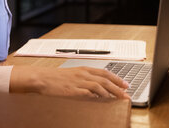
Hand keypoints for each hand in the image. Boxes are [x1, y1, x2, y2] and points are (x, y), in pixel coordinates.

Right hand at [10, 66, 129, 99]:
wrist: (42, 78)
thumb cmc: (56, 78)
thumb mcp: (72, 74)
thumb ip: (85, 78)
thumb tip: (98, 86)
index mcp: (83, 69)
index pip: (105, 72)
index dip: (117, 79)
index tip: (126, 85)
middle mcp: (83, 74)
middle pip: (105, 80)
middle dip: (118, 87)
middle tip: (126, 94)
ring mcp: (78, 82)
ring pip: (100, 86)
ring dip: (111, 93)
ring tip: (118, 99)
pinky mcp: (73, 90)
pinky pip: (89, 93)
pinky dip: (97, 97)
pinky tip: (103, 100)